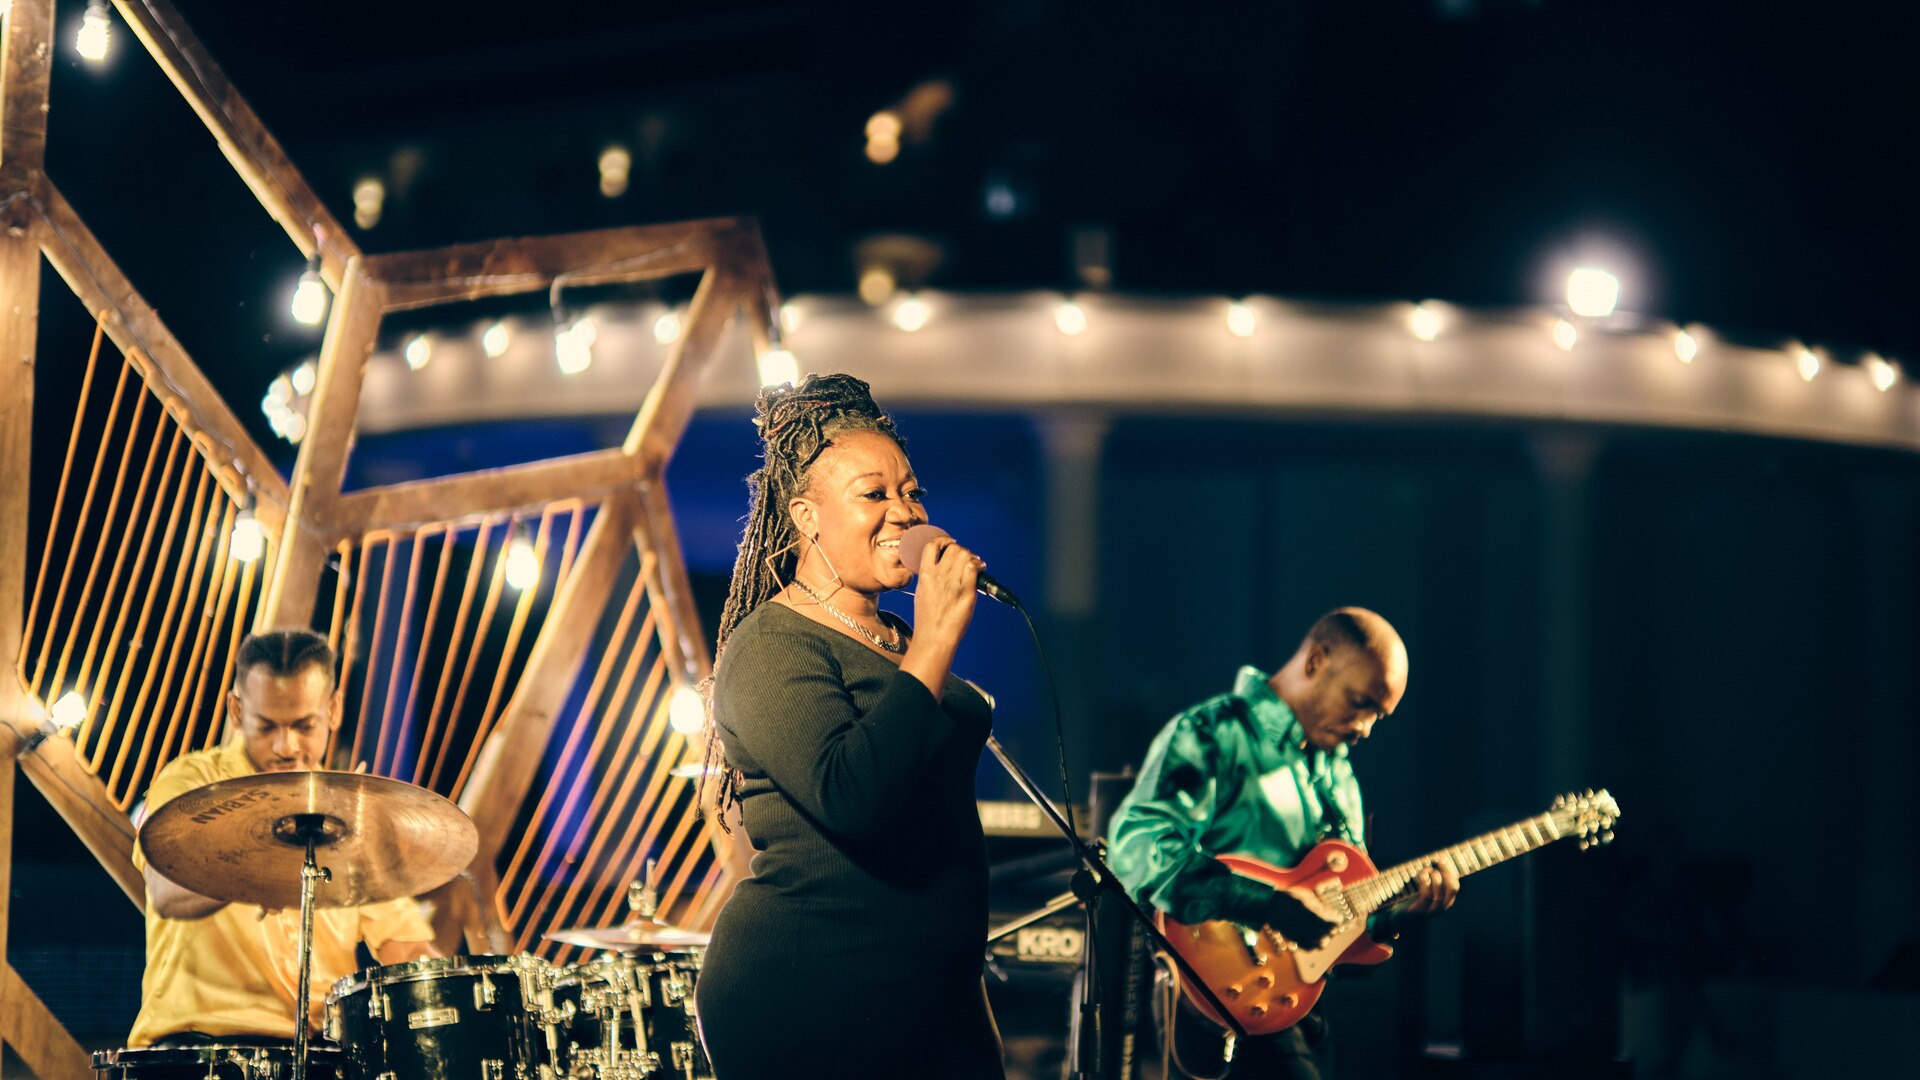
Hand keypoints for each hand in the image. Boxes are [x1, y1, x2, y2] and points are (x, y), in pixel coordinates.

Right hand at [909, 535, 983, 651]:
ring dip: (972, 557)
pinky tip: (981, 570)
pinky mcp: (966, 592)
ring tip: (976, 564)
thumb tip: (943, 566)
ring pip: (965, 555)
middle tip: (967, 559)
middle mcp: (938, 576)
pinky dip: (979, 565)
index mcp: (925, 575)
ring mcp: (952, 584)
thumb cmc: (928, 619)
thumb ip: (931, 577)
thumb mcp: (922, 592)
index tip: (950, 543)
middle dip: (962, 551)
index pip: (932, 546)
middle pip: (953, 548)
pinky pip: (973, 568)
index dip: (943, 540)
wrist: (934, 638)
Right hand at [1262, 888, 1337, 948]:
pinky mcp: (1295, 941)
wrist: (1269, 906)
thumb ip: (1321, 907)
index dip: (1337, 918)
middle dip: (1332, 928)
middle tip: (1330, 921)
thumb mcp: (1307, 896)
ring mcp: (1302, 937)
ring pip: (1321, 944)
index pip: (1335, 922)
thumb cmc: (1288, 898)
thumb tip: (1331, 913)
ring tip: (1322, 929)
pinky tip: (1313, 936)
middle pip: (1330, 934)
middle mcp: (1309, 929)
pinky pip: (1310, 947)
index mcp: (1314, 916)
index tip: (1337, 915)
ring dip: (1325, 937)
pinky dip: (1314, 944)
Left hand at [1398, 861, 1459, 916]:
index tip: (1442, 857)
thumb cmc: (1414, 897)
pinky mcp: (1420, 910)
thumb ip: (1433, 876)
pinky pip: (1427, 895)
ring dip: (1433, 877)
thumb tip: (1438, 857)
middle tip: (1437, 861)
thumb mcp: (1426, 886)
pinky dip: (1425, 883)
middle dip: (1446, 872)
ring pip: (1439, 892)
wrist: (1400, 914)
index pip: (1455, 885)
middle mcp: (1442, 906)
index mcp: (1447, 900)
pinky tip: (1422, 876)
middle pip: (1452, 888)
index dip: (1450, 870)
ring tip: (1426, 870)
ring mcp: (1432, 910)